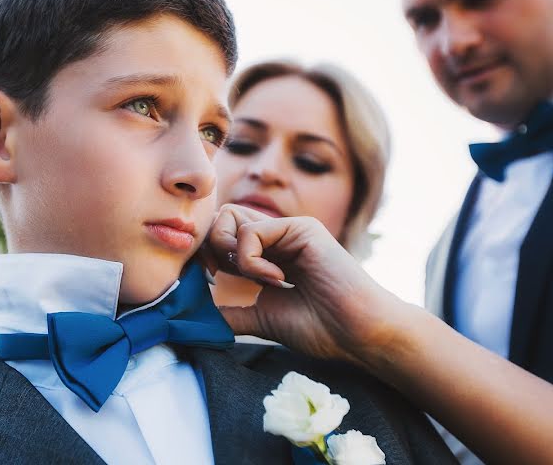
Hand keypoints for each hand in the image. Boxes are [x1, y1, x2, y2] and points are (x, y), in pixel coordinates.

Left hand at [200, 204, 397, 364]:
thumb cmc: (321, 329)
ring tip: (257, 280)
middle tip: (222, 275)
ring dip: (231, 253)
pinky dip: (252, 259)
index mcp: (266, 256)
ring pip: (231, 218)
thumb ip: (230, 311)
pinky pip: (252, 231)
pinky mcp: (301, 228)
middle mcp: (275, 238)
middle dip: (211, 247)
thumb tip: (193, 312)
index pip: (221, 237)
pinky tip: (276, 280)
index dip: (206, 255)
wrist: (359, 334)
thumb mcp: (261, 319)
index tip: (208, 281)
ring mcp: (288, 230)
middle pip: (221, 219)